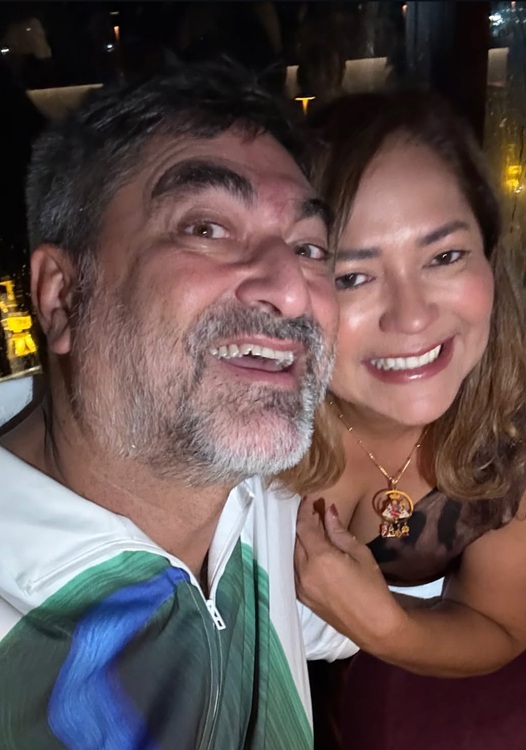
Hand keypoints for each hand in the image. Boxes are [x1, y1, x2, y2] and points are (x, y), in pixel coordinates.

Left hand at [295, 496, 407, 650]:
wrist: (374, 626)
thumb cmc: (373, 588)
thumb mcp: (360, 554)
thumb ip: (339, 532)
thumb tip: (328, 511)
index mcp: (319, 558)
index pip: (304, 526)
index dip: (305, 510)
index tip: (310, 498)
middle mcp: (304, 572)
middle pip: (296, 539)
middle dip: (304, 523)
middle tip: (315, 511)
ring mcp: (300, 586)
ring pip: (293, 554)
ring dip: (301, 539)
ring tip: (314, 528)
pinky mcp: (302, 597)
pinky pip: (295, 569)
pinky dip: (300, 556)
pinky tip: (312, 550)